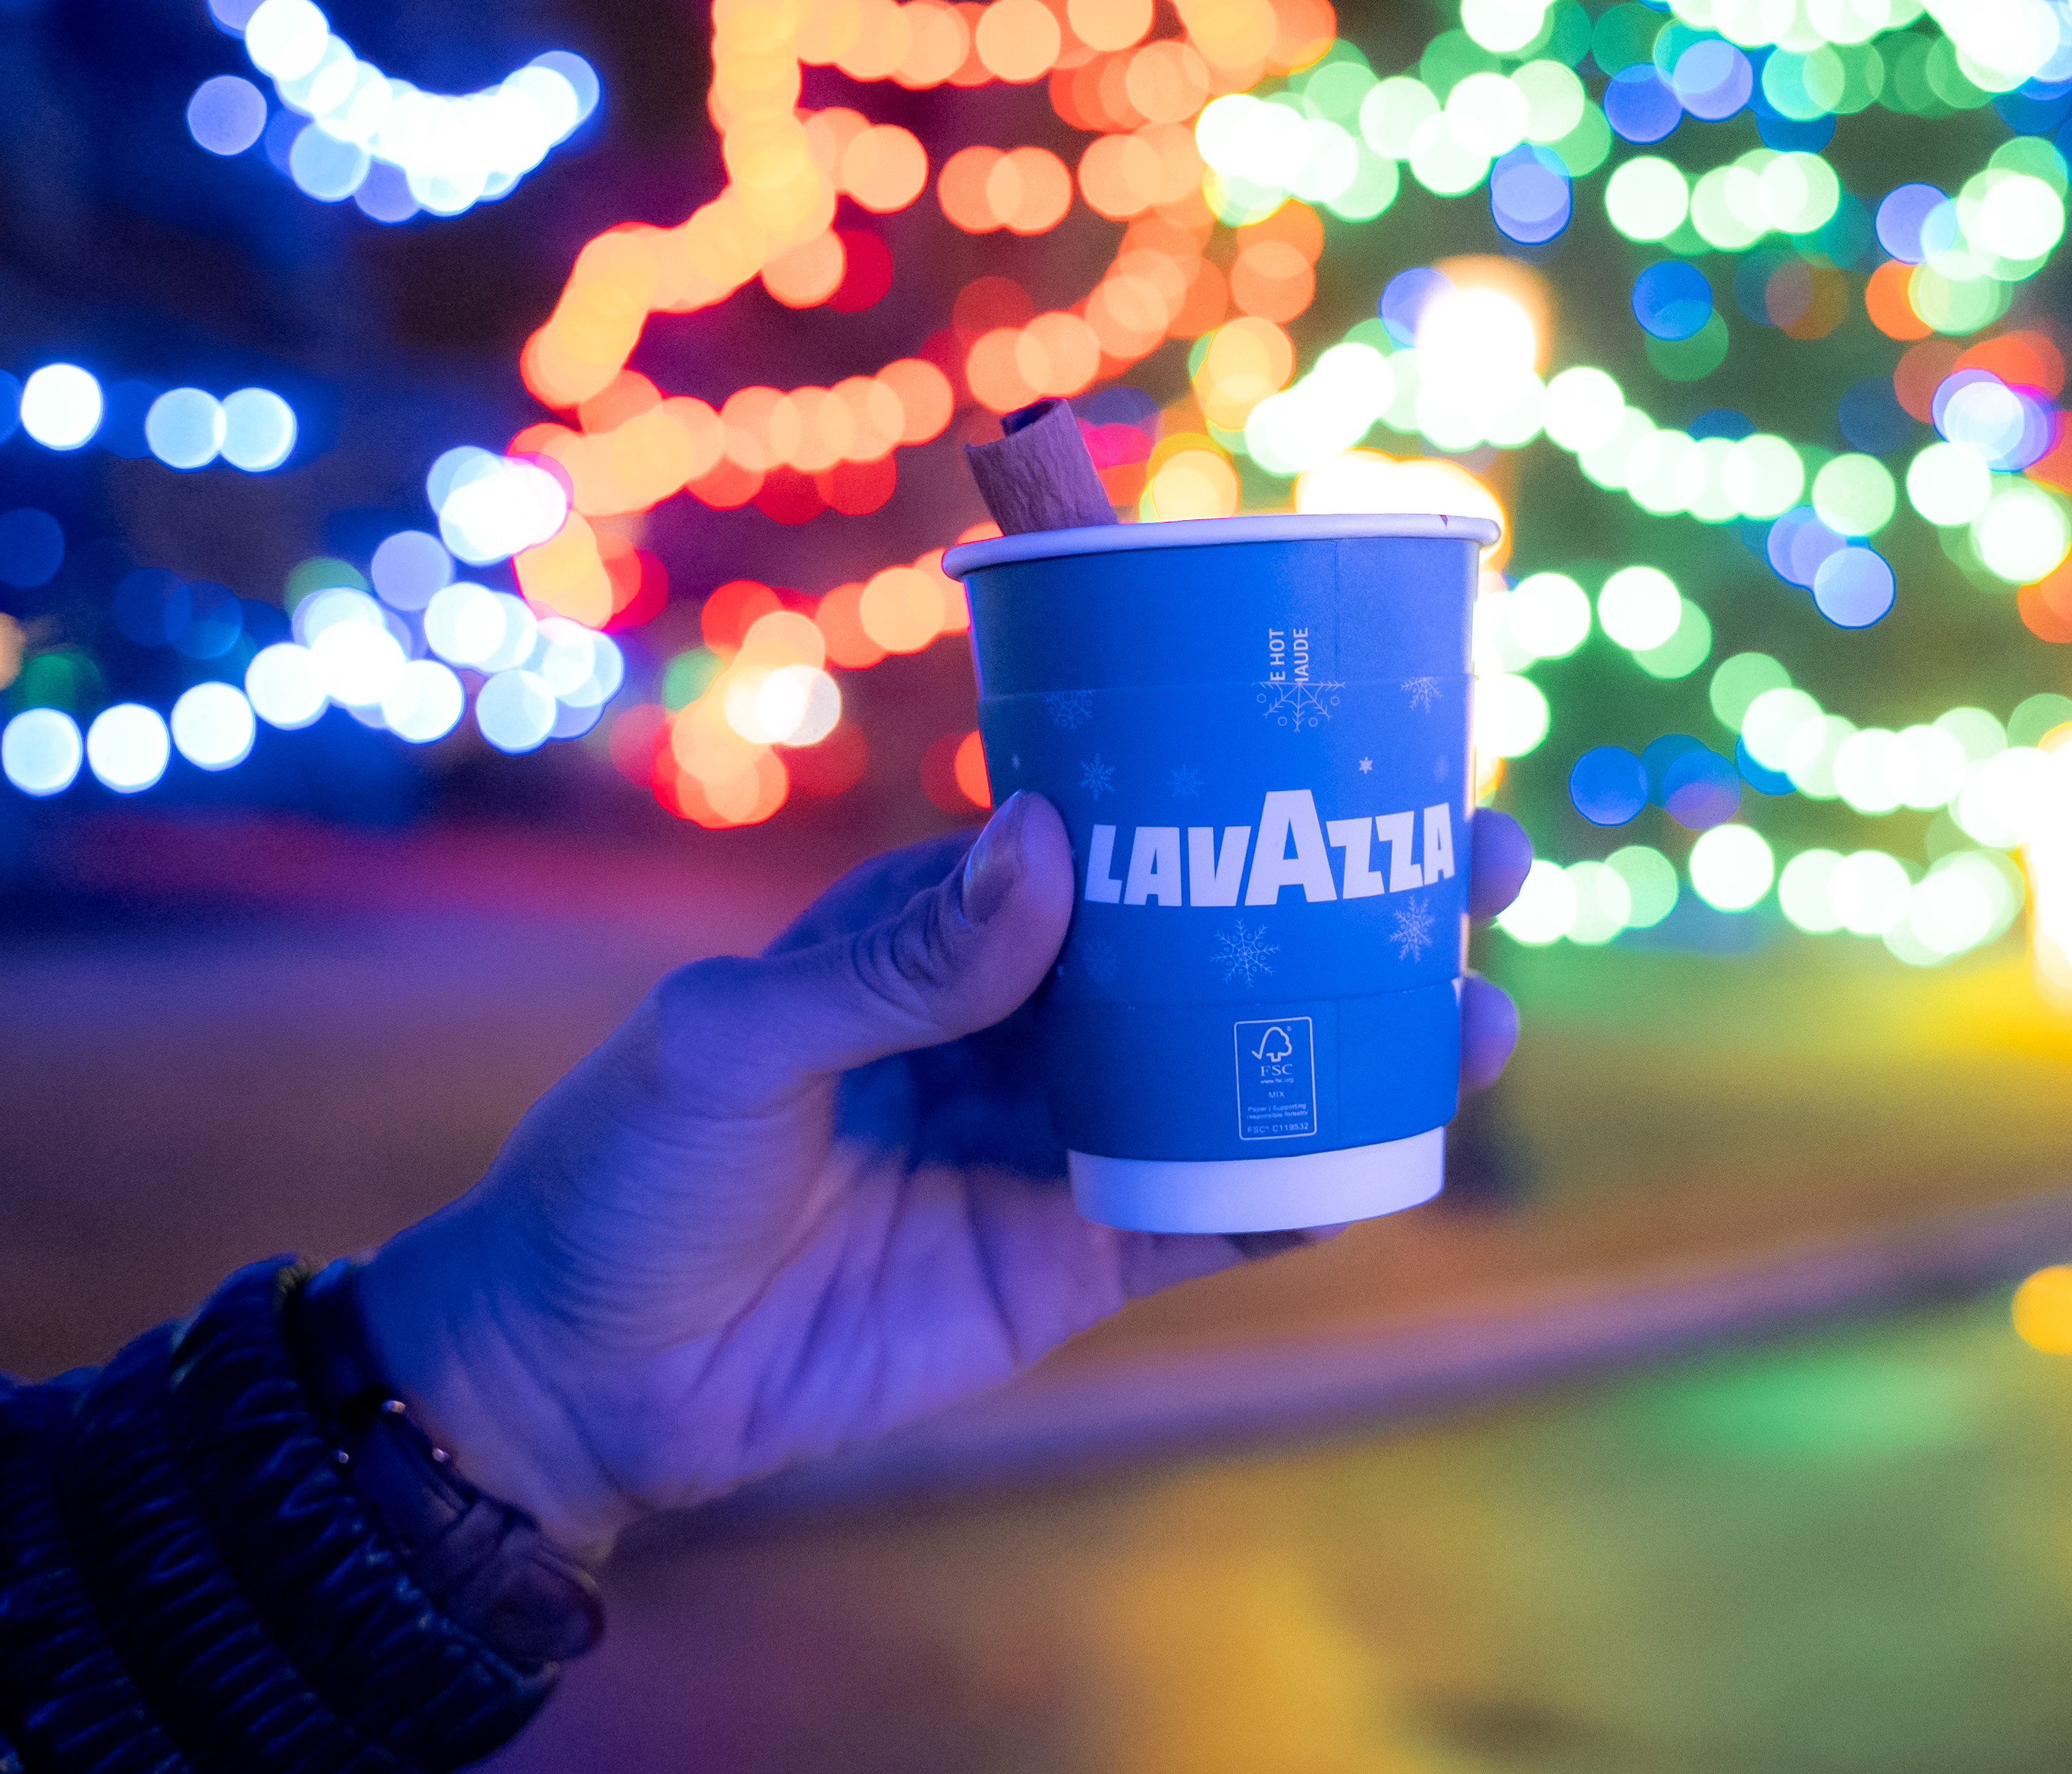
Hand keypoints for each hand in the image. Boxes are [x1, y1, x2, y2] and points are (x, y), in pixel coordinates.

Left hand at [358, 792, 1529, 1553]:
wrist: (582, 1380)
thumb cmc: (623, 1173)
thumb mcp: (731, 1039)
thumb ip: (892, 961)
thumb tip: (1046, 842)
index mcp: (947, 924)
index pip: (1109, 811)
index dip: (1220, 758)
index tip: (1333, 693)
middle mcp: (1031, 1012)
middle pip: (1224, 928)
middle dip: (1356, 881)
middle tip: (1478, 845)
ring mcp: (1068, 1132)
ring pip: (1254, 1058)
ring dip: (1376, 1021)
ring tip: (1489, 989)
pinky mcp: (1083, 1254)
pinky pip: (1226, 1203)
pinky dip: (1321, 1173)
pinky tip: (1415, 1132)